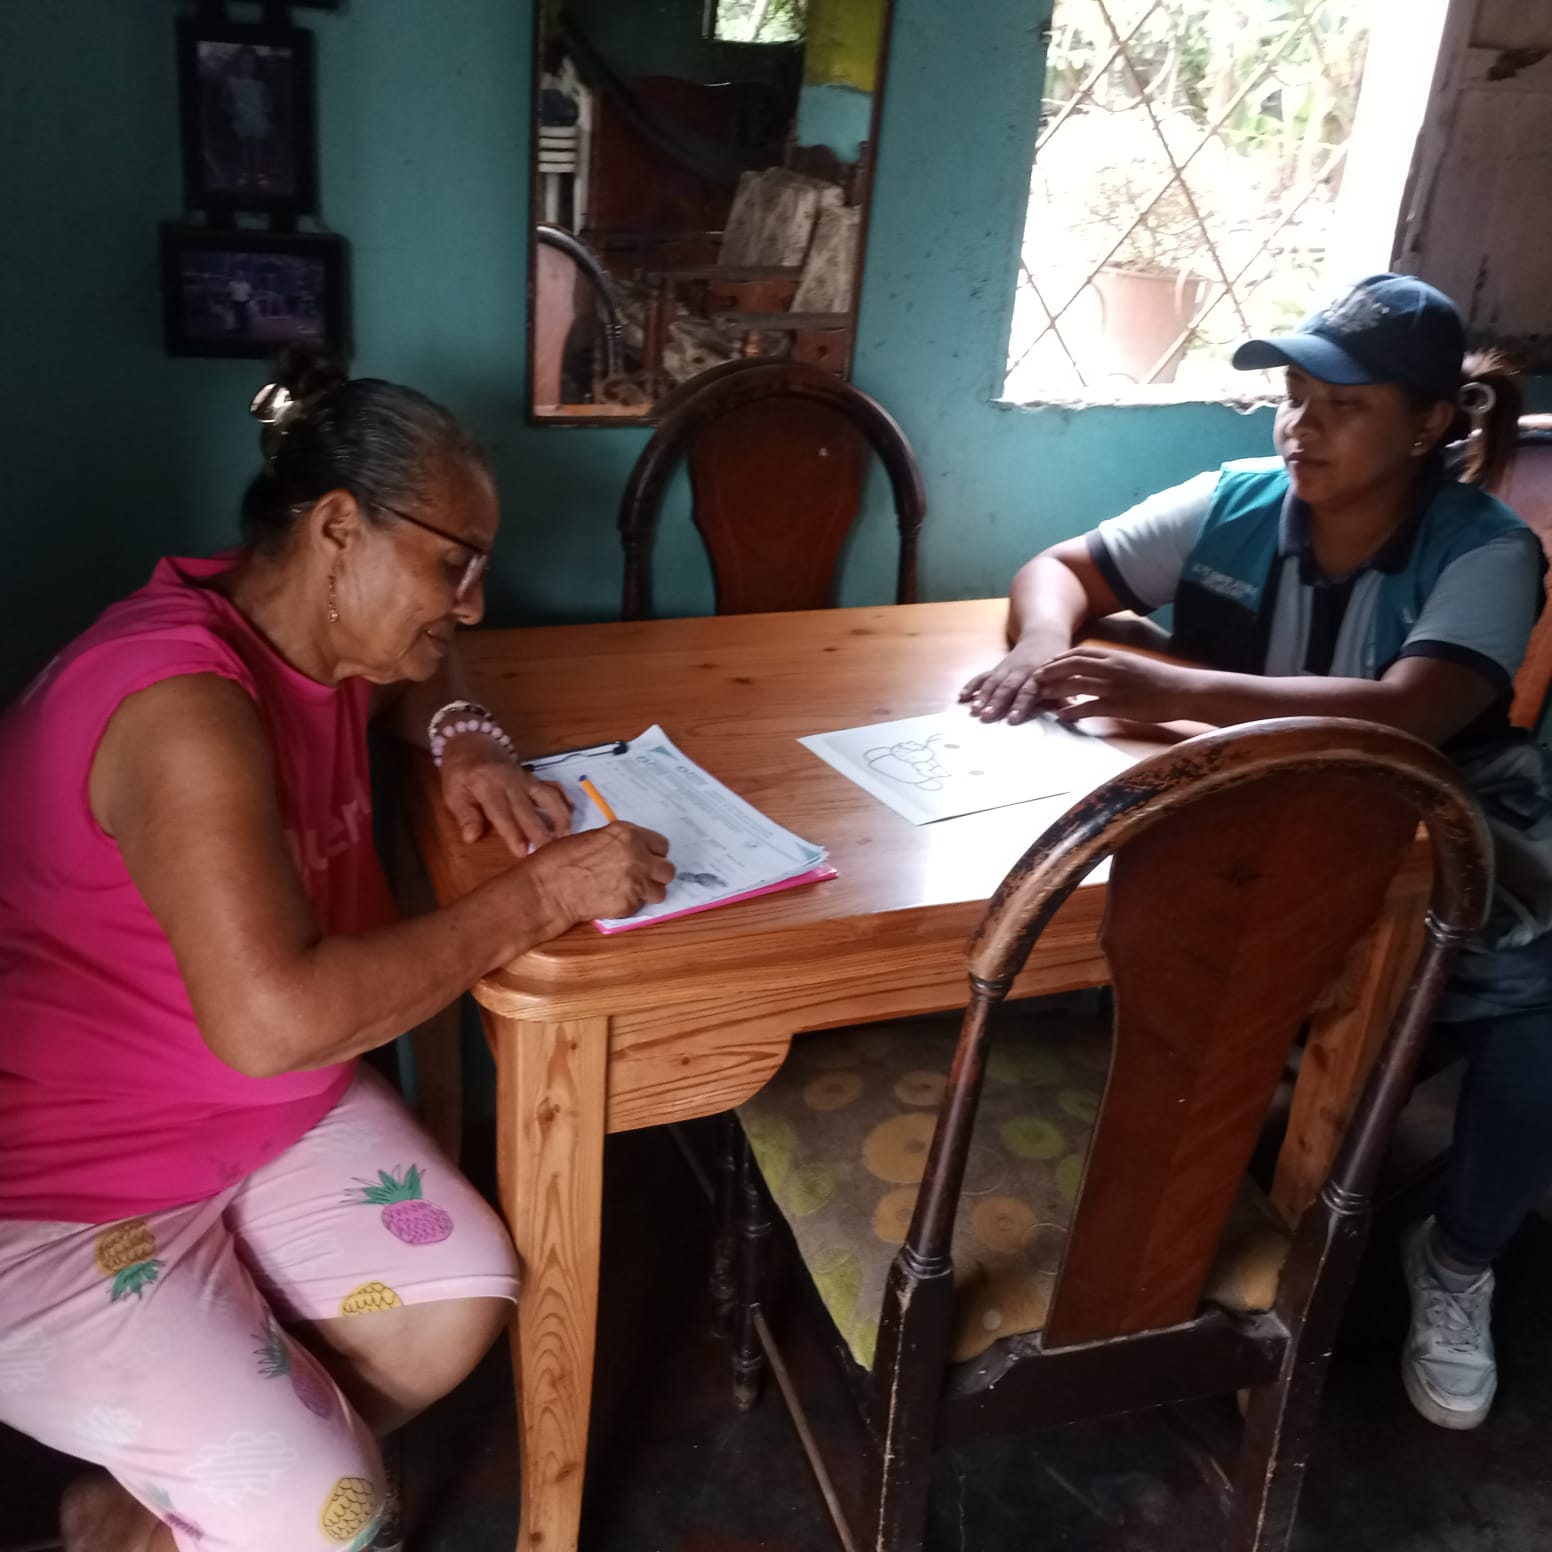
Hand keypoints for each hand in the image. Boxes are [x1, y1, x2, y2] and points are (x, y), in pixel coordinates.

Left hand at [439, 734, 572, 854]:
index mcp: (488, 786)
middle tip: (550, 852)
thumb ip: (465, 815)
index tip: (522, 852)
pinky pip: (553, 787)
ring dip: (559, 816)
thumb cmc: (460, 772)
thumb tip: (471, 838)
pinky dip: (564, 799)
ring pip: (547, 796)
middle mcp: (511, 782)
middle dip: (540, 831)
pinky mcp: (534, 778)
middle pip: (528, 810)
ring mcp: (526, 779)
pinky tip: (571, 814)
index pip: (502, 813)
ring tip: (566, 837)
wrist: (472, 742)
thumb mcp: (452, 793)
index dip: (513, 833)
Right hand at [524, 823, 675, 927]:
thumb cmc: (560, 860)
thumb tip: (628, 849)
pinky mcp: (630, 904)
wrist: (548, 888)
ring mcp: (636, 881)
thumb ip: (617, 843)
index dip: (653, 853)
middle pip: (667, 868)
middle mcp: (637, 856)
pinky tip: (615, 899)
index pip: (661, 844)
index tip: (646, 858)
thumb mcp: (592, 838)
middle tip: (642, 876)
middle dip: (656, 873)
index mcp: (628, 834)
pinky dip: (633, 903)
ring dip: (649, 891)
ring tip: (631, 891)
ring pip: (661, 890)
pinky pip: (642, 904)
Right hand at [960, 630, 1069, 723]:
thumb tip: (1071, 710)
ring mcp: (1006, 669)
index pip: (1029, 691)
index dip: (1020, 704)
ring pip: (992, 682)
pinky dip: (972, 686)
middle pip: (1006, 687)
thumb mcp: (1065, 675)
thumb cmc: (1056, 662)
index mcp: (1038, 674)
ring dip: (982, 696)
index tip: (1012, 718)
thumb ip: (1065, 693)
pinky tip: (962, 696)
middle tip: (986, 715)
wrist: (1043, 635)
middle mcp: (1020, 671)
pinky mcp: (997, 668)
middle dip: (995, 701)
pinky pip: (983, 677)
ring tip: (973, 710)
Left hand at [1034, 648, 1201, 723]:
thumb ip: (1113, 667)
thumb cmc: (1159, 680)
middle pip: (1072, 666)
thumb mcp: (1133, 666)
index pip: (1079, 653)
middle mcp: (1111, 668)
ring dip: (1055, 691)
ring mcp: (1113, 686)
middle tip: (1034, 680)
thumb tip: (1095, 672)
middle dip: (1050, 672)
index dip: (1059, 659)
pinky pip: (1090, 707)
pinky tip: (1062, 716)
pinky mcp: (1119, 705)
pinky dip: (1073, 711)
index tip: (1045, 665)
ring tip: (1040, 697)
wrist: (1182, 690)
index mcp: (1115, 656)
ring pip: (1076, 685)